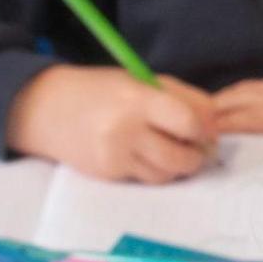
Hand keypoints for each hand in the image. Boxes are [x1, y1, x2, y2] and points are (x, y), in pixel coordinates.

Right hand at [5, 66, 216, 183]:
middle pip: (184, 157)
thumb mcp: (141, 82)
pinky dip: (153, 170)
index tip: (203, 129)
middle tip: (194, 147)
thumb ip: (182, 99)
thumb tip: (215, 126)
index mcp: (138, 98)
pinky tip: (142, 155)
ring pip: (168, 174)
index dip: (204, 129)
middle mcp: (125, 128)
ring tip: (167, 149)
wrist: (47, 107)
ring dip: (176, 166)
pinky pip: (147, 179)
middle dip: (196, 155)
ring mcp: (115, 154)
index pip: (190, 122)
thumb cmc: (103, 92)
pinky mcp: (108, 173)